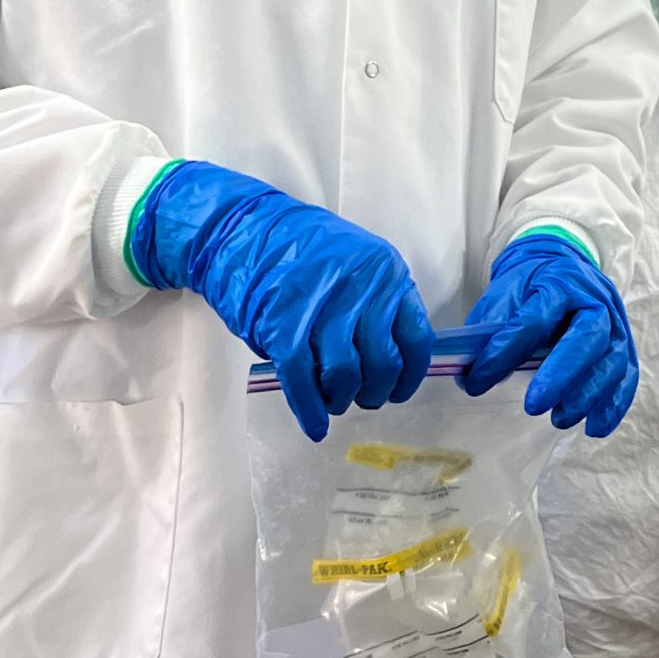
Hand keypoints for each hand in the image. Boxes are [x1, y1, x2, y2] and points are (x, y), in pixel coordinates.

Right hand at [132, 160, 431, 441]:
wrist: (243, 232)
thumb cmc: (301, 253)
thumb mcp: (355, 267)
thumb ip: (374, 307)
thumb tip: (386, 365)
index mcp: (387, 272)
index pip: (416, 337)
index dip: (410, 375)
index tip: (399, 391)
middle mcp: (362, 286)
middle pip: (381, 361)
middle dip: (374, 392)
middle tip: (361, 399)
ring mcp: (322, 304)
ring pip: (344, 373)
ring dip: (341, 399)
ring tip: (334, 402)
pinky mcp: (283, 323)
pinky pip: (304, 377)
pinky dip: (310, 408)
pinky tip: (315, 425)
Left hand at [458, 230, 638, 434]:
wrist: (565, 266)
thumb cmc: (532, 285)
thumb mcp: (505, 292)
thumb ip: (489, 329)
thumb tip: (468, 375)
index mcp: (559, 282)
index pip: (535, 318)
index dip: (505, 352)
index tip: (476, 383)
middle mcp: (595, 300)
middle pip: (588, 336)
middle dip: (561, 374)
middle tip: (533, 406)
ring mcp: (616, 323)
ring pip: (612, 360)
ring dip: (588, 395)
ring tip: (559, 419)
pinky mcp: (625, 346)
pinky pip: (627, 376)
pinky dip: (614, 405)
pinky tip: (594, 428)